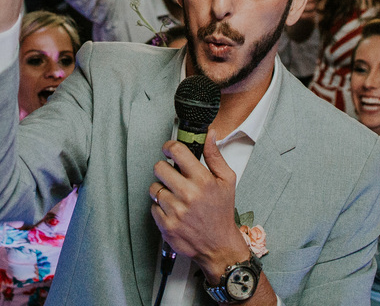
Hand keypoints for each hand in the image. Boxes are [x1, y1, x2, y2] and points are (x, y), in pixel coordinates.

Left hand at [151, 131, 247, 283]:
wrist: (218, 245)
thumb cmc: (221, 212)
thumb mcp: (227, 181)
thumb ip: (215, 156)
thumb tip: (210, 135)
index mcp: (203, 180)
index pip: (177, 151)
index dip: (169, 146)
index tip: (168, 149)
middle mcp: (188, 195)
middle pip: (159, 167)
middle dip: (164, 168)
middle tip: (172, 175)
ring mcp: (175, 211)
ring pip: (154, 188)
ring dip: (162, 189)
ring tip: (175, 195)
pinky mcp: (166, 225)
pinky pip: (153, 207)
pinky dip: (160, 208)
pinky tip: (173, 210)